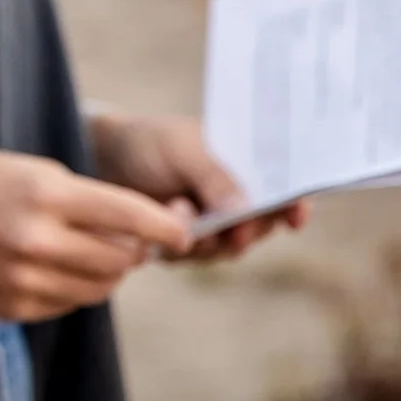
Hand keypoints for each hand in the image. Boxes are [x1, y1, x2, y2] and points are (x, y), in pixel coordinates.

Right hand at [0, 150, 191, 321]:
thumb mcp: (32, 170)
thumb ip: (86, 201)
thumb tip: (139, 239)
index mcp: (45, 195)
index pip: (129, 215)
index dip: (167, 226)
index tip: (186, 233)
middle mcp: (37, 240)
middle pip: (121, 258)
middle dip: (135, 250)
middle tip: (129, 240)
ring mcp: (25, 279)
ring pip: (101, 288)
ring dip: (108, 272)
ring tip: (89, 252)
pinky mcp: (15, 307)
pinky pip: (70, 303)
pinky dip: (75, 288)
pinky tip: (54, 267)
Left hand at [87, 110, 308, 261]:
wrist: (105, 158)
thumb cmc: (152, 143)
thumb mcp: (182, 149)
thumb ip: (214, 176)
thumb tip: (246, 210)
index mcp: (247, 168)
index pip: (285, 191)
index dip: (296, 205)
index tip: (295, 217)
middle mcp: (237, 200)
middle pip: (261, 228)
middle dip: (245, 231)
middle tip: (229, 228)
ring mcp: (214, 226)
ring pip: (227, 249)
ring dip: (204, 237)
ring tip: (177, 206)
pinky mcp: (186, 244)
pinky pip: (193, 257)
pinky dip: (177, 244)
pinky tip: (161, 218)